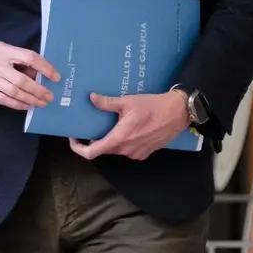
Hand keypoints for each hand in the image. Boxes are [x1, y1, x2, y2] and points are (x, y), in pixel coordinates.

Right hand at [0, 40, 60, 110]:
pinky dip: (17, 104)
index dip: (45, 67)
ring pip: (14, 92)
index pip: (29, 58)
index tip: (55, 77)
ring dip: (31, 99)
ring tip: (41, 103)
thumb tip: (37, 74)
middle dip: (39, 90)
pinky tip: (26, 106)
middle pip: (22, 80)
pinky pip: (4, 100)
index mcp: (4, 50)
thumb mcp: (1, 48)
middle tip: (50, 96)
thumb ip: (18, 60)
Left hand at [68, 92, 190, 160]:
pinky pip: (127, 149)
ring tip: (110, 124)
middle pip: (103, 150)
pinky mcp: (145, 153)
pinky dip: (122, 141)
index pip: (92, 152)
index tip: (74, 139)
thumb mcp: (127, 101)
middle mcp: (127, 150)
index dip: (79, 148)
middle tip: (91, 125)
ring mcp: (136, 153)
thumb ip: (107, 103)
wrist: (178, 112)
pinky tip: (125, 127)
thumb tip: (91, 98)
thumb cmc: (153, 106)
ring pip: (116, 149)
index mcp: (119, 139)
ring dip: (110, 139)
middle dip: (95, 140)